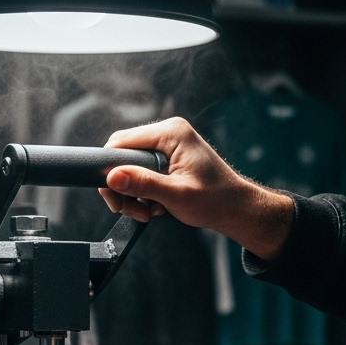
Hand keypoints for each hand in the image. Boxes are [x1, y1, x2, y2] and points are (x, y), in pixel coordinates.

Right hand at [99, 117, 294, 260]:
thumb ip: (143, 184)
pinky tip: (156, 206)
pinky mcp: (168, 159)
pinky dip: (143, 194)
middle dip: (122, 187)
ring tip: (149, 212)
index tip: (114, 197)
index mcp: (171, 133)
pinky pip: (142, 174)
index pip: (121, 143)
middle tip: (132, 210)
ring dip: (133, 195)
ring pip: (130, 169)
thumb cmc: (215, 200)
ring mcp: (167, 145)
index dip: (110, 170)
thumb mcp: (176, 195)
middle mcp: (168, 133)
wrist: (235, 209)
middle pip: (123, 157)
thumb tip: (113, 176)